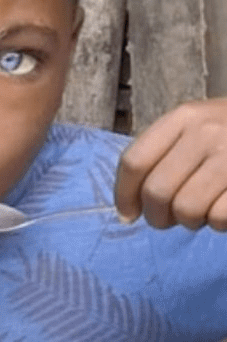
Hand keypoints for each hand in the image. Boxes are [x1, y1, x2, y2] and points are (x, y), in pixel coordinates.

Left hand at [115, 99, 226, 229]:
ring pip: (186, 209)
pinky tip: (225, 210)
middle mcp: (207, 133)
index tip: (127, 214)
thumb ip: (162, 156)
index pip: (135, 161)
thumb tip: (128, 209)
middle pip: (157, 191)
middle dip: (157, 216)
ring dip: (190, 221)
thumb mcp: (198, 128)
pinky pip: (219, 218)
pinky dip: (218, 224)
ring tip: (201, 212)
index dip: (124, 194)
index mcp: (184, 117)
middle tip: (168, 219)